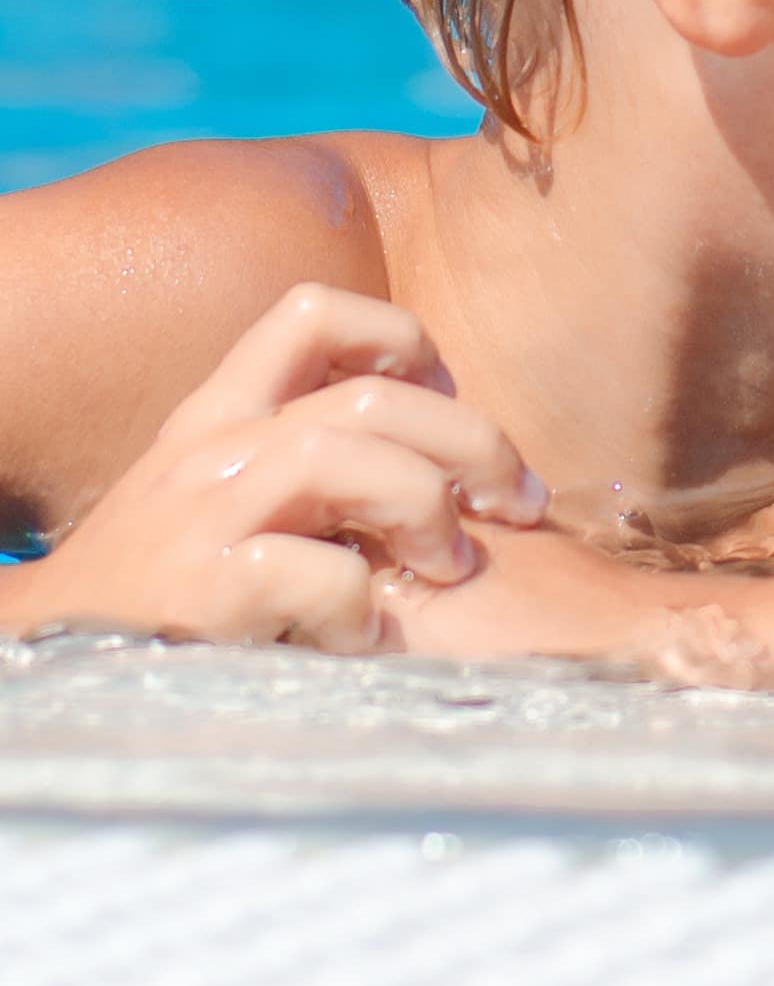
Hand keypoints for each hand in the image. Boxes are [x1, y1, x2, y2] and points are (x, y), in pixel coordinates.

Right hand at [0, 285, 545, 654]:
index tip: (448, 388)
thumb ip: (305, 469)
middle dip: (468, 440)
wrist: (36, 672)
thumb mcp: (217, 501)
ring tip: (449, 564)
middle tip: (514, 500)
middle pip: (367, 396)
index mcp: (215, 417)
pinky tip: (365, 635)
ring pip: (344, 456)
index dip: (399, 334)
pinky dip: (359, 601)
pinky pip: (312, 570)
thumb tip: (438, 459)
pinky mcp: (197, 594)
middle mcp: (205, 451)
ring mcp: (197, 517)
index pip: (308, 313)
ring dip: (424, 506)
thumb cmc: (154, 593)